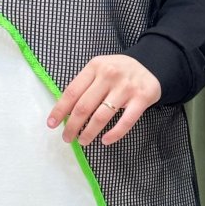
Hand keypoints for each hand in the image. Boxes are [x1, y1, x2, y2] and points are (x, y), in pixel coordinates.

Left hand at [47, 54, 161, 148]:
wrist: (152, 64)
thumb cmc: (119, 71)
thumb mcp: (100, 69)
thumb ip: (85, 85)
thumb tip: (65, 111)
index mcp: (94, 67)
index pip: (72, 92)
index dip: (59, 110)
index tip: (52, 124)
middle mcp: (109, 75)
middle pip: (84, 106)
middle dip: (72, 126)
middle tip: (67, 138)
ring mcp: (126, 87)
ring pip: (102, 116)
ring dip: (89, 132)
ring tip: (83, 141)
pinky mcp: (142, 98)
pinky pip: (125, 121)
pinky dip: (114, 134)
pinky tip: (105, 140)